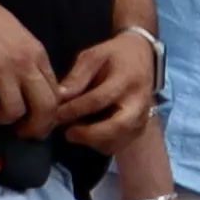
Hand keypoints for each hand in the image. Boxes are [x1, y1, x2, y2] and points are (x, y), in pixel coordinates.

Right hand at [0, 0, 51, 127]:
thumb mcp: (20, 35)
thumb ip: (31, 60)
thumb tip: (41, 87)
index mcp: (36, 52)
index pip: (55, 91)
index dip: (51, 112)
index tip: (42, 120)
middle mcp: (22, 63)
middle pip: (44, 107)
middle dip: (38, 127)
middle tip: (27, 133)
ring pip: (13, 112)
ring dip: (6, 120)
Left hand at [41, 27, 162, 150]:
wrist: (143, 56)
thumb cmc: (114, 55)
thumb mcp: (94, 55)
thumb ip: (77, 75)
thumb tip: (59, 96)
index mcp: (126, 80)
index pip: (99, 99)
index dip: (76, 109)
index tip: (57, 113)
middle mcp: (139, 101)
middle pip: (118, 126)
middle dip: (90, 135)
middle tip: (68, 134)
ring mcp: (142, 116)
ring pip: (119, 139)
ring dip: (95, 141)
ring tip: (75, 132)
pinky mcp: (140, 127)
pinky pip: (120, 144)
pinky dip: (102, 144)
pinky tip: (88, 135)